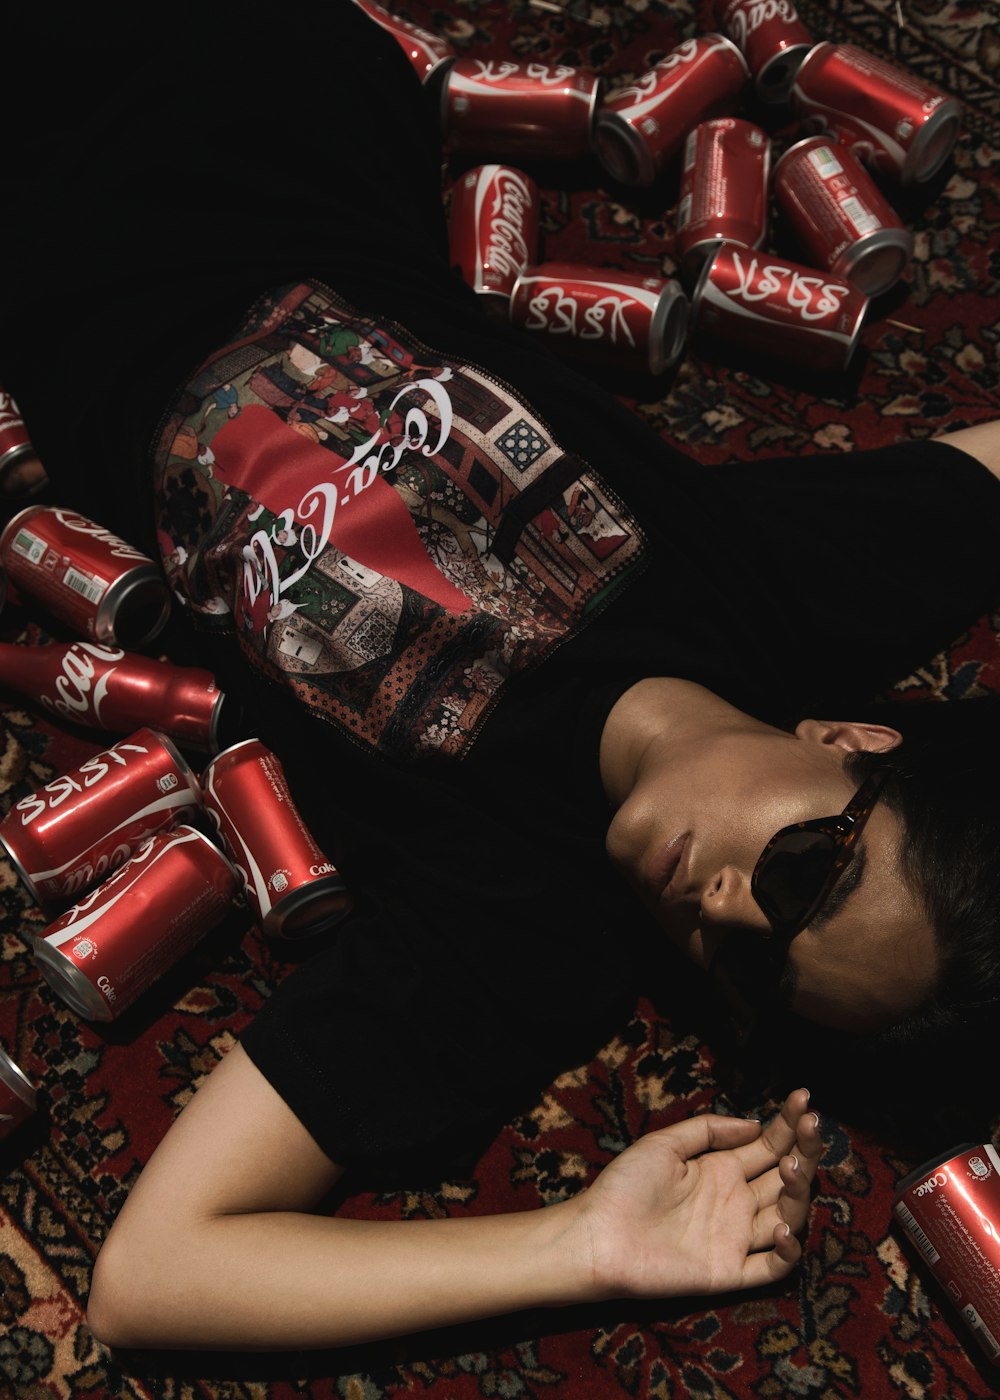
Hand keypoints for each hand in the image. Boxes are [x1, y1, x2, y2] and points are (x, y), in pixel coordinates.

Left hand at [568, 1088, 820, 1299]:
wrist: (599, 1235)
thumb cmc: (625, 1186)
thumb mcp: (665, 1144)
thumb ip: (709, 1130)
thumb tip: (755, 1123)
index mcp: (722, 1169)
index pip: (769, 1144)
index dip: (789, 1123)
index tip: (803, 1098)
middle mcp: (736, 1201)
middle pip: (786, 1175)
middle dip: (805, 1149)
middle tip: (812, 1125)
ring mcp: (736, 1237)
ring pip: (788, 1215)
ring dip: (800, 1192)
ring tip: (792, 1167)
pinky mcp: (730, 1272)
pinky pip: (772, 1268)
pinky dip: (786, 1251)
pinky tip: (782, 1226)